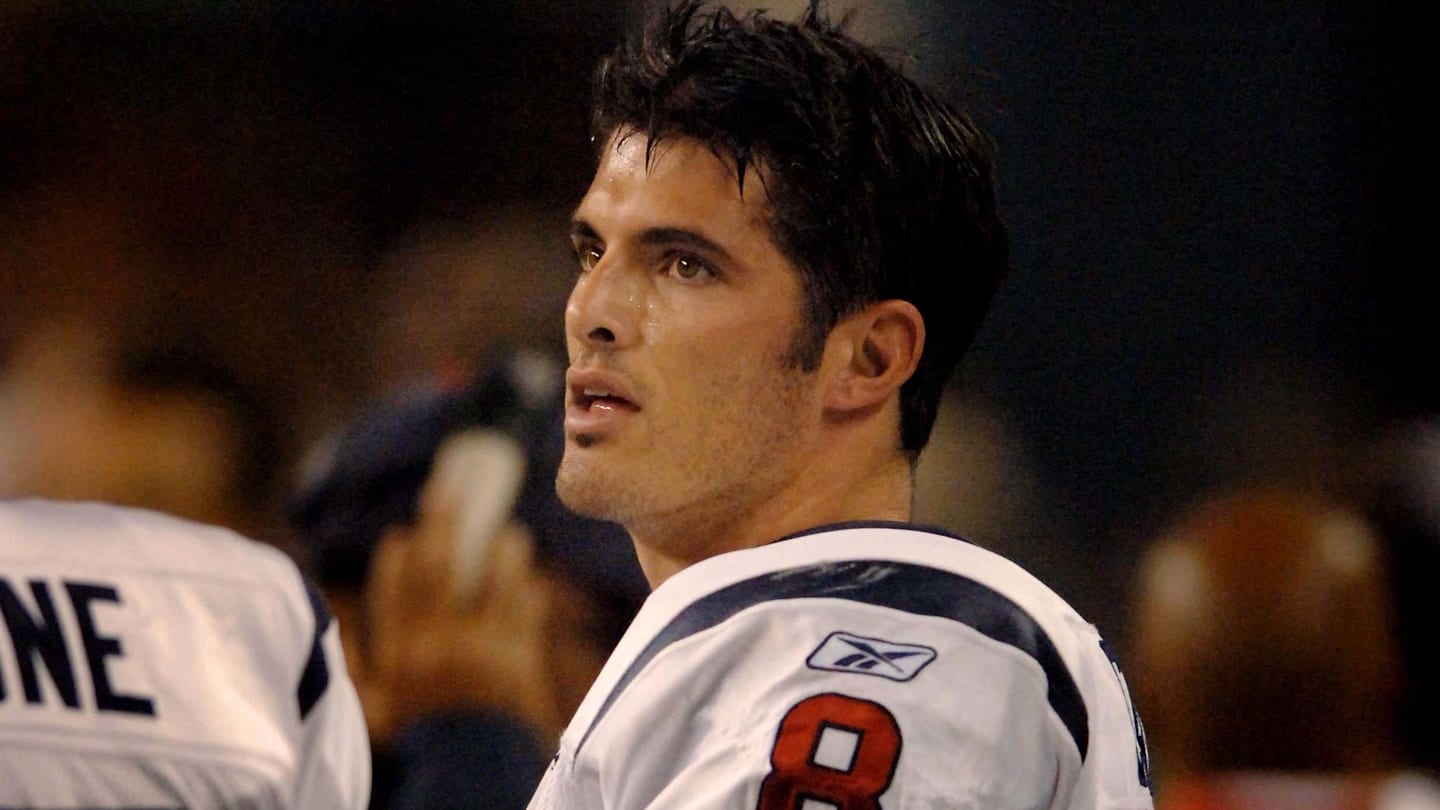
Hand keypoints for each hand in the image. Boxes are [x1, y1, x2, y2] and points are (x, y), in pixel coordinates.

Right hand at [361, 461, 563, 746]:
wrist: (472, 777)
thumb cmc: (420, 746)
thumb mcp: (374, 711)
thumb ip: (359, 664)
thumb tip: (342, 620)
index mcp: (398, 656)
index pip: (394, 590)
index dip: (401, 556)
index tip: (404, 533)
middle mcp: (437, 645)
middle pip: (440, 565)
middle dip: (442, 520)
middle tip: (450, 488)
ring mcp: (481, 649)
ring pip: (493, 578)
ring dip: (501, 550)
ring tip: (507, 533)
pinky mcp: (520, 659)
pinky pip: (526, 608)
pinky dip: (528, 589)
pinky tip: (529, 576)